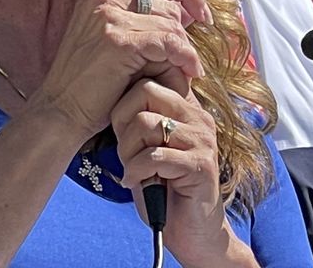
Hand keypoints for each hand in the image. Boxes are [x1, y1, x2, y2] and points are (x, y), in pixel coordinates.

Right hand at [29, 0, 212, 141]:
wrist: (63, 109)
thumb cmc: (92, 77)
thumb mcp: (114, 33)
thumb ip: (145, 15)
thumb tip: (188, 10)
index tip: (202, 13)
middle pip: (167, 2)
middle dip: (182, 32)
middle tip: (184, 57)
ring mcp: (108, 13)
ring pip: (171, 23)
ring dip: (183, 50)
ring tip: (182, 70)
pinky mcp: (118, 39)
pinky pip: (170, 42)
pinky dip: (185, 58)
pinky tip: (189, 72)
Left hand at [112, 80, 256, 267]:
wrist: (192, 232)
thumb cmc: (164, 188)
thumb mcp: (146, 147)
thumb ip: (138, 121)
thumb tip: (110, 97)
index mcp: (186, 108)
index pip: (147, 79)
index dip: (123, 104)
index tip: (123, 132)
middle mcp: (198, 118)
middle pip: (145, 91)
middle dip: (123, 122)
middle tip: (126, 150)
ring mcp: (202, 140)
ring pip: (145, 123)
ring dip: (128, 151)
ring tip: (133, 169)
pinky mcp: (201, 165)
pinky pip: (154, 156)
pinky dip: (136, 170)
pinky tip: (136, 182)